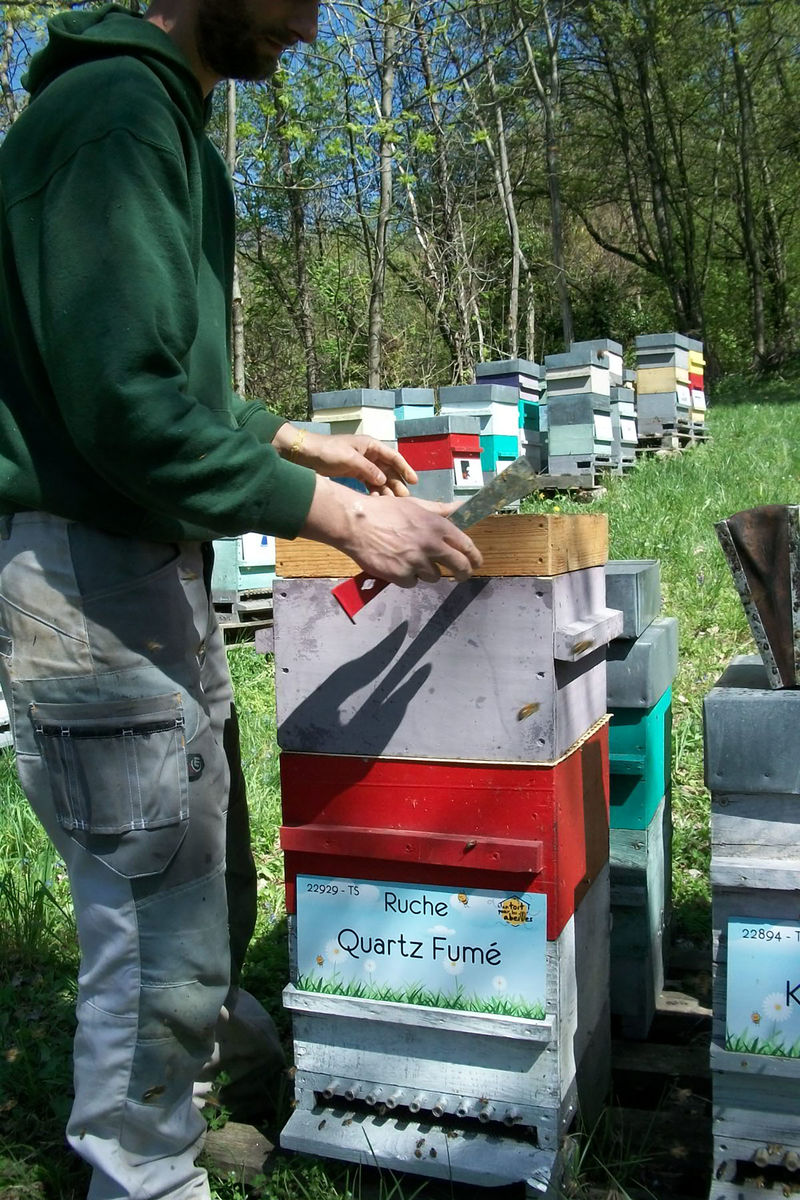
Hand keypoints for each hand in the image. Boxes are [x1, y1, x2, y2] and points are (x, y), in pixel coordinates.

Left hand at [273, 424, 416, 495]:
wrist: (304, 454)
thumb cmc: (327, 451)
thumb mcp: (349, 459)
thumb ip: (368, 470)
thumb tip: (383, 481)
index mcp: (370, 445)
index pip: (393, 457)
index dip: (405, 468)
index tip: (414, 481)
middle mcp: (368, 454)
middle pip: (388, 469)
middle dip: (397, 483)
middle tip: (405, 498)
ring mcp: (361, 464)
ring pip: (379, 478)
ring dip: (386, 489)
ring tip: (393, 503)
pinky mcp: (353, 473)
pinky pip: (368, 483)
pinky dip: (373, 491)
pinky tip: (377, 501)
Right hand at [300, 478, 482, 586]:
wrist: (356, 523)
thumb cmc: (385, 511)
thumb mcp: (415, 505)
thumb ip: (440, 511)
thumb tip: (461, 507)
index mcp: (437, 526)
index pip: (467, 546)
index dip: (475, 557)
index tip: (476, 563)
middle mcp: (431, 545)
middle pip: (459, 566)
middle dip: (463, 573)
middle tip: (460, 576)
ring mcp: (416, 562)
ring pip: (433, 576)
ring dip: (426, 572)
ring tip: (410, 560)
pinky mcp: (401, 576)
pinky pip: (412, 583)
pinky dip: (406, 577)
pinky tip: (396, 565)